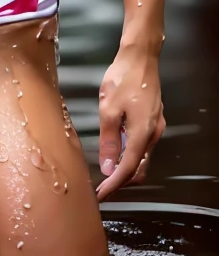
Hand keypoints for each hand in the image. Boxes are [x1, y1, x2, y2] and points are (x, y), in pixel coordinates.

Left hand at [96, 45, 164, 199]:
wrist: (140, 59)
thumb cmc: (122, 80)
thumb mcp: (108, 110)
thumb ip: (109, 140)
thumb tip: (107, 167)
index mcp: (143, 134)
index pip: (129, 168)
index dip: (114, 185)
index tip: (101, 196)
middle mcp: (153, 135)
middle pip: (139, 168)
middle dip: (121, 180)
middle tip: (100, 186)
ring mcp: (155, 128)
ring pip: (141, 157)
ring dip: (124, 167)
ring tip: (103, 172)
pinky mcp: (152, 121)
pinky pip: (141, 145)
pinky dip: (128, 154)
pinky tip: (114, 152)